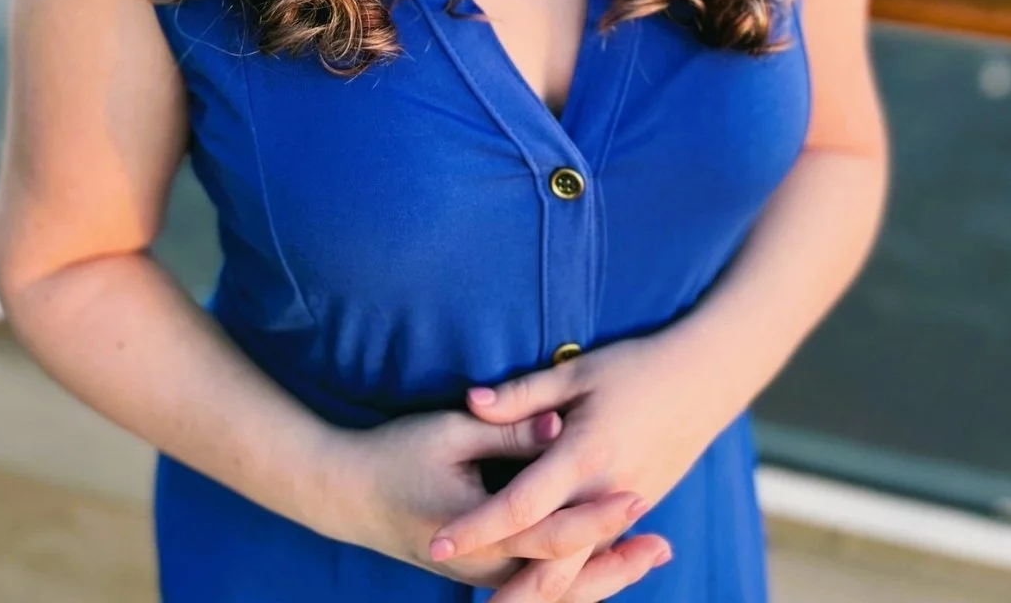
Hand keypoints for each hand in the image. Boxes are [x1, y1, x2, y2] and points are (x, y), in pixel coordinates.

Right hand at [328, 404, 668, 590]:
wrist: (346, 494)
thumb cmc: (395, 453)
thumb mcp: (451, 431)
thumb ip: (510, 431)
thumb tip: (561, 425)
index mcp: (482, 532)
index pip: (553, 533)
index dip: (598, 517)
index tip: (638, 497)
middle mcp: (486, 567)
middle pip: (565, 578)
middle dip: (617, 563)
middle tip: (664, 544)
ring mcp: (483, 577)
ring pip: (555, 592)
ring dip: (604, 577)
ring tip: (650, 555)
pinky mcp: (480, 574)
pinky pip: (538, 587)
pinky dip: (576, 579)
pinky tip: (604, 561)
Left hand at [428, 331, 720, 592]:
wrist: (704, 380)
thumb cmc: (636, 367)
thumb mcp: (577, 372)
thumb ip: (523, 395)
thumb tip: (473, 401)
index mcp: (584, 456)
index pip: (521, 505)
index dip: (478, 526)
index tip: (439, 540)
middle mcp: (605, 494)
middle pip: (552, 561)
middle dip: (511, 591)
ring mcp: (627, 509)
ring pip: (579, 571)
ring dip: (541, 594)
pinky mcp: (639, 510)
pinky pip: (600, 558)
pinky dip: (575, 579)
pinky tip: (548, 589)